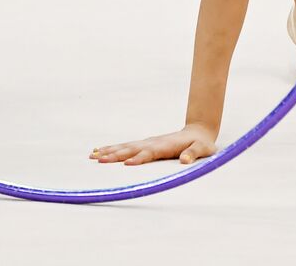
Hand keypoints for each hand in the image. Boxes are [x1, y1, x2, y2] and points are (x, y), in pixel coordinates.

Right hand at [90, 123, 217, 166]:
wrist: (197, 132)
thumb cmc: (201, 143)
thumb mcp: (203, 149)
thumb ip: (193, 153)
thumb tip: (184, 160)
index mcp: (165, 146)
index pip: (149, 153)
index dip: (139, 158)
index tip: (126, 163)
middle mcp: (153, 143)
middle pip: (132, 149)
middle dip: (116, 155)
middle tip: (99, 160)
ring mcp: (147, 142)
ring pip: (125, 147)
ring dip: (109, 151)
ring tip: (93, 156)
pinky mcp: (144, 144)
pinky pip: (126, 146)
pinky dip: (112, 148)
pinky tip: (99, 151)